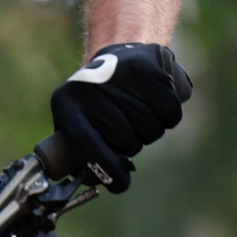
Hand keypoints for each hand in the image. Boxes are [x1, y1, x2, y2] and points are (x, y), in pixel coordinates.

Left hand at [50, 42, 191, 192]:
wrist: (120, 52)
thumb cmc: (97, 100)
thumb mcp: (78, 121)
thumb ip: (81, 154)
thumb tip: (94, 181)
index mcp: (67, 104)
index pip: (88, 146)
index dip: (107, 170)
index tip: (121, 184)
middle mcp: (92, 87)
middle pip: (125, 140)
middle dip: (132, 144)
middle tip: (128, 130)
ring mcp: (122, 75)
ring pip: (150, 129)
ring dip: (150, 130)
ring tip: (139, 114)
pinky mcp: (151, 68)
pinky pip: (170, 112)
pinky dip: (168, 117)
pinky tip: (157, 105)